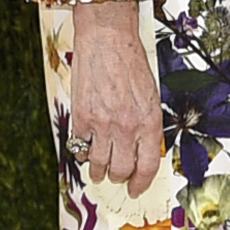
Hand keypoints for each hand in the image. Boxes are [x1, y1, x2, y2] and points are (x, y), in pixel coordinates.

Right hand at [67, 0, 164, 191]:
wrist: (108, 40)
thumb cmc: (130, 63)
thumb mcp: (150, 96)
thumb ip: (147, 125)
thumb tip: (141, 150)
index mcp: (149, 122)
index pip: (147, 166)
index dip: (141, 183)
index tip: (136, 189)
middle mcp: (127, 127)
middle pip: (122, 170)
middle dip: (119, 178)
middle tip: (116, 176)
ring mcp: (102, 124)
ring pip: (98, 165)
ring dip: (99, 171)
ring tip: (99, 168)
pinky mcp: (81, 117)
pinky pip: (79, 148)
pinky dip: (81, 153)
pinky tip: (85, 148)